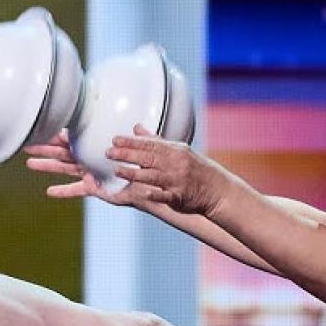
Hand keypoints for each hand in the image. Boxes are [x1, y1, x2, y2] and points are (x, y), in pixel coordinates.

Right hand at [23, 128, 159, 208]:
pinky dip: (64, 191)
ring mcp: (91, 174)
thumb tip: (137, 125)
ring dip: (47, 166)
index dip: (57, 134)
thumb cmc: (145, 165)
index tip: (41, 126)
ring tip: (30, 164)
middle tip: (25, 144)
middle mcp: (90, 160)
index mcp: (96, 148)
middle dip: (44, 148)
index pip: (73, 138)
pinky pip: (78, 190)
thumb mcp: (140, 146)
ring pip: (65, 168)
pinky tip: (49, 192)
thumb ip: (137, 137)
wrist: (152, 185)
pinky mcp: (96, 187)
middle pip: (63, 152)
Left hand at [107, 126, 232, 215]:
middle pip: (147, 158)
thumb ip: (155, 142)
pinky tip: (143, 193)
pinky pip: (166, 195)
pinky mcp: (180, 197)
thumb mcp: (178, 151)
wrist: (217, 190)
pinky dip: (156, 193)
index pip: (149, 144)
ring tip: (117, 171)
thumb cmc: (195, 169)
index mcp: (174, 151)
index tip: (114, 139)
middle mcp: (175, 164)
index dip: (131, 142)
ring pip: (153, 176)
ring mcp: (177, 181)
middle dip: (127, 155)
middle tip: (108, 152)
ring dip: (134, 174)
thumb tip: (136, 128)